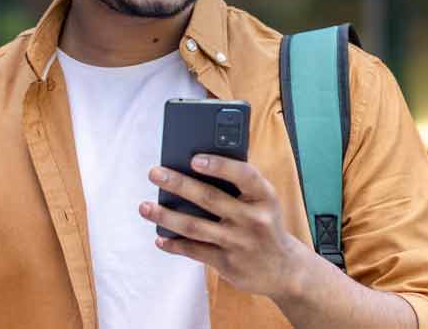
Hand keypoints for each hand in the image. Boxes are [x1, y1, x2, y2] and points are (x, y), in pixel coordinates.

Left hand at [139, 155, 313, 298]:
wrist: (283, 269)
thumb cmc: (266, 224)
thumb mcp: (264, 202)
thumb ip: (241, 185)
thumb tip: (198, 165)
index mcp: (265, 197)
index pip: (244, 176)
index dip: (220, 166)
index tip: (195, 159)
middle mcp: (253, 219)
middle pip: (209, 198)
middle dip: (178, 184)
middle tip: (154, 173)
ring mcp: (239, 243)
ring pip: (195, 227)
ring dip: (166, 216)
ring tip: (144, 206)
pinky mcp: (227, 263)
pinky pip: (194, 251)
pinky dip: (175, 244)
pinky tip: (160, 237)